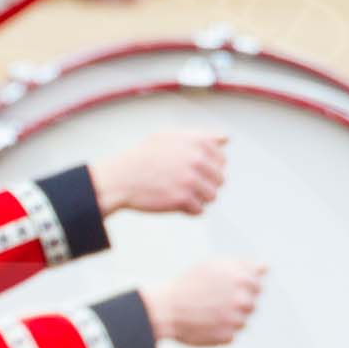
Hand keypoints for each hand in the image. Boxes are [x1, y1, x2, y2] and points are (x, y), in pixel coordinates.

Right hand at [91, 131, 227, 215]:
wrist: (122, 177)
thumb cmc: (145, 157)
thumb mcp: (171, 137)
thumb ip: (200, 136)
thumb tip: (226, 138)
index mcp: (197, 142)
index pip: (221, 160)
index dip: (207, 168)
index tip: (189, 170)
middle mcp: (197, 159)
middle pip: (219, 180)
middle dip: (204, 184)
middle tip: (182, 184)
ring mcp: (191, 180)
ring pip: (211, 196)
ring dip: (197, 198)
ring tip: (178, 193)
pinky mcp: (183, 199)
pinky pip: (199, 210)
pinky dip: (188, 209)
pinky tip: (172, 201)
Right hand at [141, 258, 265, 345]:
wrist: (165, 310)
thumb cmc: (189, 284)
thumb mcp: (214, 266)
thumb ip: (244, 265)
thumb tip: (266, 267)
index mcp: (242, 279)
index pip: (256, 285)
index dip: (238, 286)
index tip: (221, 288)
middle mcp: (243, 300)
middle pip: (251, 304)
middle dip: (236, 302)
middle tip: (212, 301)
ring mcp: (237, 320)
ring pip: (242, 320)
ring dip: (229, 317)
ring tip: (207, 312)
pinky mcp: (228, 337)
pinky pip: (231, 334)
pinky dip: (220, 331)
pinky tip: (205, 324)